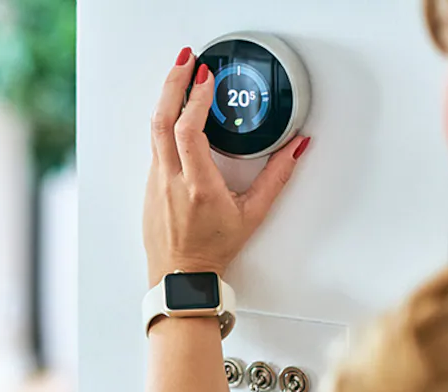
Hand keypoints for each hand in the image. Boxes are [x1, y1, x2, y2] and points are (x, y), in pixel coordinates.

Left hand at [143, 47, 311, 285]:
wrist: (182, 275)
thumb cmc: (214, 249)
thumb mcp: (253, 214)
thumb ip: (277, 177)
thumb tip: (297, 147)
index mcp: (197, 186)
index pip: (187, 132)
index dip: (194, 100)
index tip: (205, 77)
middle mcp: (171, 180)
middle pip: (161, 121)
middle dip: (173, 84)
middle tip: (187, 60)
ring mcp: (156, 181)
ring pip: (154, 130)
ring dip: (167, 98)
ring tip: (181, 75)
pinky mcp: (150, 184)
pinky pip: (155, 144)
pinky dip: (165, 120)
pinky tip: (176, 110)